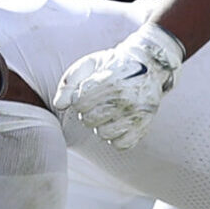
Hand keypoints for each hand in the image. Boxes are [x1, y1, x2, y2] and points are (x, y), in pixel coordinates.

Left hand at [58, 22, 183, 148]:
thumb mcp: (89, 64)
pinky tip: (118, 123)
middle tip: (98, 102)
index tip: (87, 92)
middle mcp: (125, 98)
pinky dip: (116, 137)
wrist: (149, 64)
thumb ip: (69, 83)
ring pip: (103, 134)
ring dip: (101, 125)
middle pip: (89, 120)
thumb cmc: (112, 65)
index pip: (79, 102)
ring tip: (108, 112)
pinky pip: (121, 144)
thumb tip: (59, 105)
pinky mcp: (144, 126)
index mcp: (110, 80)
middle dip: (88, 112)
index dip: (79, 98)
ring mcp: (136, 114)